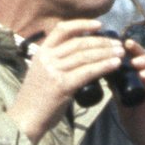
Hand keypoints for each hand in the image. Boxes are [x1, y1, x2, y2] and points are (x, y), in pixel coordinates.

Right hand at [8, 20, 124, 143]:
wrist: (24, 120)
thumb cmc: (36, 101)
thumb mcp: (42, 74)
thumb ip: (57, 64)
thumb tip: (80, 60)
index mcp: (42, 52)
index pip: (62, 29)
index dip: (82, 24)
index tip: (99, 25)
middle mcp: (47, 58)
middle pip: (79, 43)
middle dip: (101, 42)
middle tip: (118, 44)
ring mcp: (54, 71)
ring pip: (85, 56)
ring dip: (106, 53)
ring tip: (120, 53)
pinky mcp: (62, 85)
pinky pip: (87, 72)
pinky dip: (104, 66)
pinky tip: (115, 64)